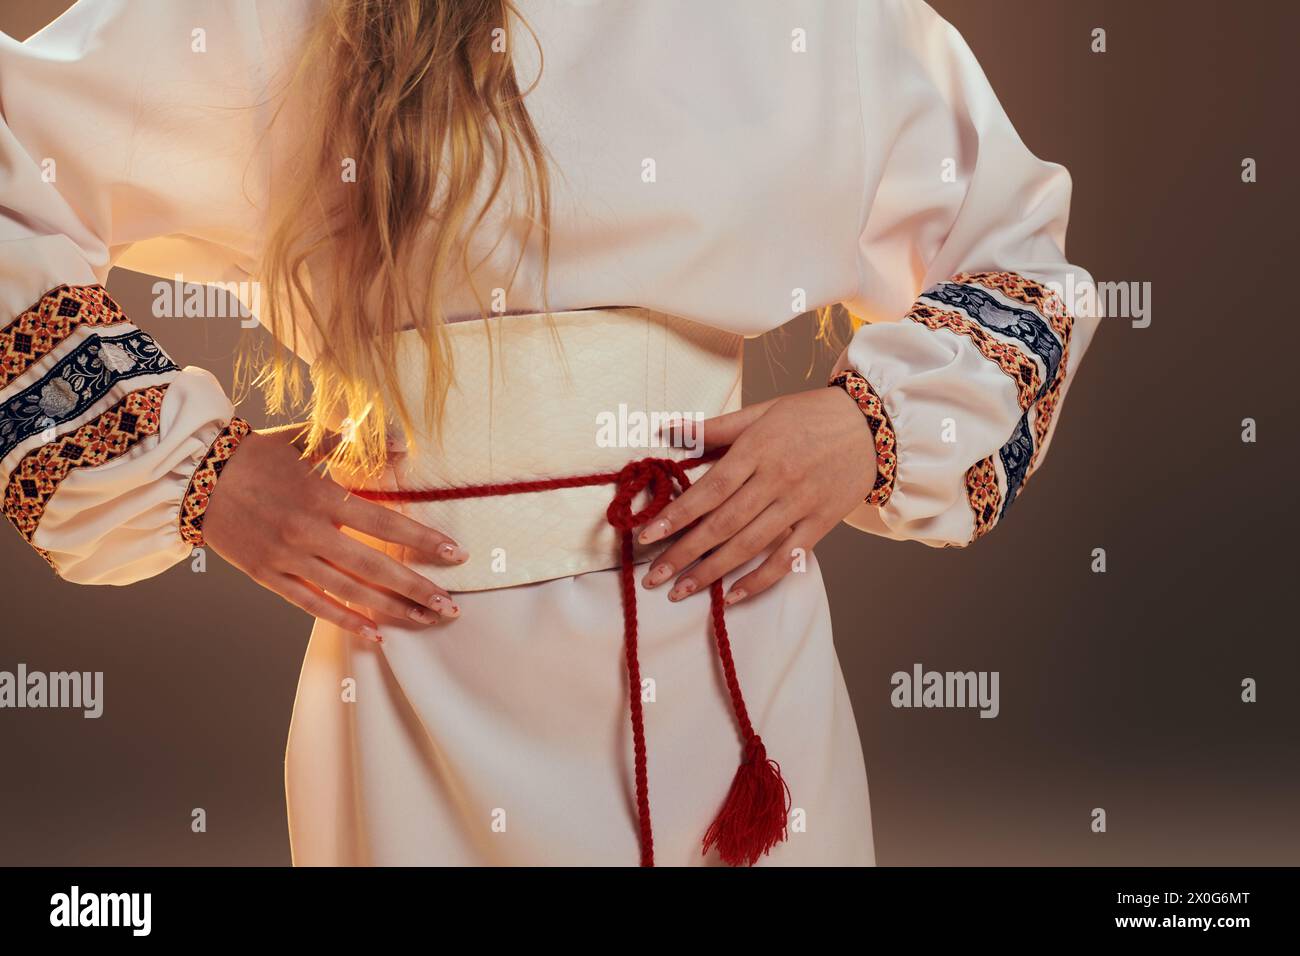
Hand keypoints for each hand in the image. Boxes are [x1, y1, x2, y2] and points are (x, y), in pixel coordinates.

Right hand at [201, 425, 466, 641]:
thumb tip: (404, 444)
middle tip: (451, 606)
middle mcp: (309, 532)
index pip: (386, 523)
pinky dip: (345, 621)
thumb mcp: (304, 439)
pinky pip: (313, 605)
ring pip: (350, 593)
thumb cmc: (255, 454)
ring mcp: (288, 558)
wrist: (193, 476)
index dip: (424, 540)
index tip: (456, 554)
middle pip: (375, 567)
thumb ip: (352, 442)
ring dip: (391, 610)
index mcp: (322, 496)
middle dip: (417, 589)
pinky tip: (375, 634)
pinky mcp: (269, 577)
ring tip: (424, 620)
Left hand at [637, 387, 876, 603]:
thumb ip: (715, 427)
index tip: (647, 536)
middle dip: (684, 553)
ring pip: (749, 545)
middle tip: (653, 577)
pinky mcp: (821, 524)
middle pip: (723, 523)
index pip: (709, 489)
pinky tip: (733, 596)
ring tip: (680, 591)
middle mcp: (776, 479)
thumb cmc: (812, 415)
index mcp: (757, 449)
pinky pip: (786, 559)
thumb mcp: (762, 411)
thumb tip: (668, 430)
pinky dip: (760, 580)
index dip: (676, 515)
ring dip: (712, 572)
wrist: (875, 425)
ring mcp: (800, 504)